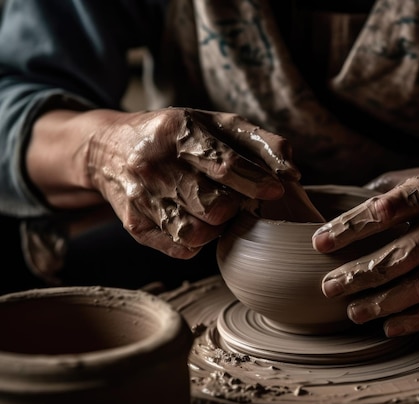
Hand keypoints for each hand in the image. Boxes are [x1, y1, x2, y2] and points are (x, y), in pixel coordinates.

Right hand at [86, 108, 299, 257]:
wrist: (109, 148)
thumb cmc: (176, 135)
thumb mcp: (215, 124)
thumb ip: (259, 142)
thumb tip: (293, 172)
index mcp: (176, 131)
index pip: (224, 165)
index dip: (256, 181)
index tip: (276, 190)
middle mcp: (153, 165)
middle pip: (213, 205)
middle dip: (236, 206)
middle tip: (238, 198)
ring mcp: (140, 198)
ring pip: (196, 233)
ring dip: (217, 226)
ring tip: (216, 209)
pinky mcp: (134, 226)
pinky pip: (179, 248)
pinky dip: (197, 241)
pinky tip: (197, 220)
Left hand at [311, 129, 418, 335]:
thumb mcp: (405, 179)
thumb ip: (372, 196)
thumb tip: (324, 218)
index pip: (387, 211)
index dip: (351, 228)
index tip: (319, 244)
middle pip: (402, 254)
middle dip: (360, 274)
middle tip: (329, 286)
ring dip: (384, 302)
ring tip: (352, 312)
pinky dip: (415, 320)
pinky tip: (387, 326)